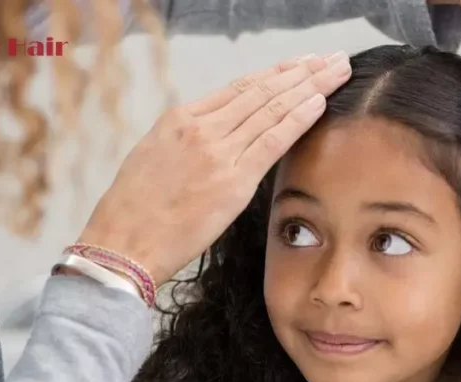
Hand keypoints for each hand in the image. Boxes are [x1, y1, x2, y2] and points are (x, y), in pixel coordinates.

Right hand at [76, 52, 351, 283]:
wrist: (123, 243)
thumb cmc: (135, 210)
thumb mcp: (155, 157)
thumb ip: (189, 141)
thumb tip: (219, 134)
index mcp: (181, 119)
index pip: (240, 88)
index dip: (276, 73)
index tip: (301, 64)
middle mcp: (201, 128)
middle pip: (262, 90)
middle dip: (302, 71)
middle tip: (332, 59)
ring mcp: (217, 152)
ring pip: (272, 108)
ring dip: (310, 86)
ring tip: (337, 71)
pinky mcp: (232, 181)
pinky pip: (273, 141)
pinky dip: (298, 118)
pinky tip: (320, 102)